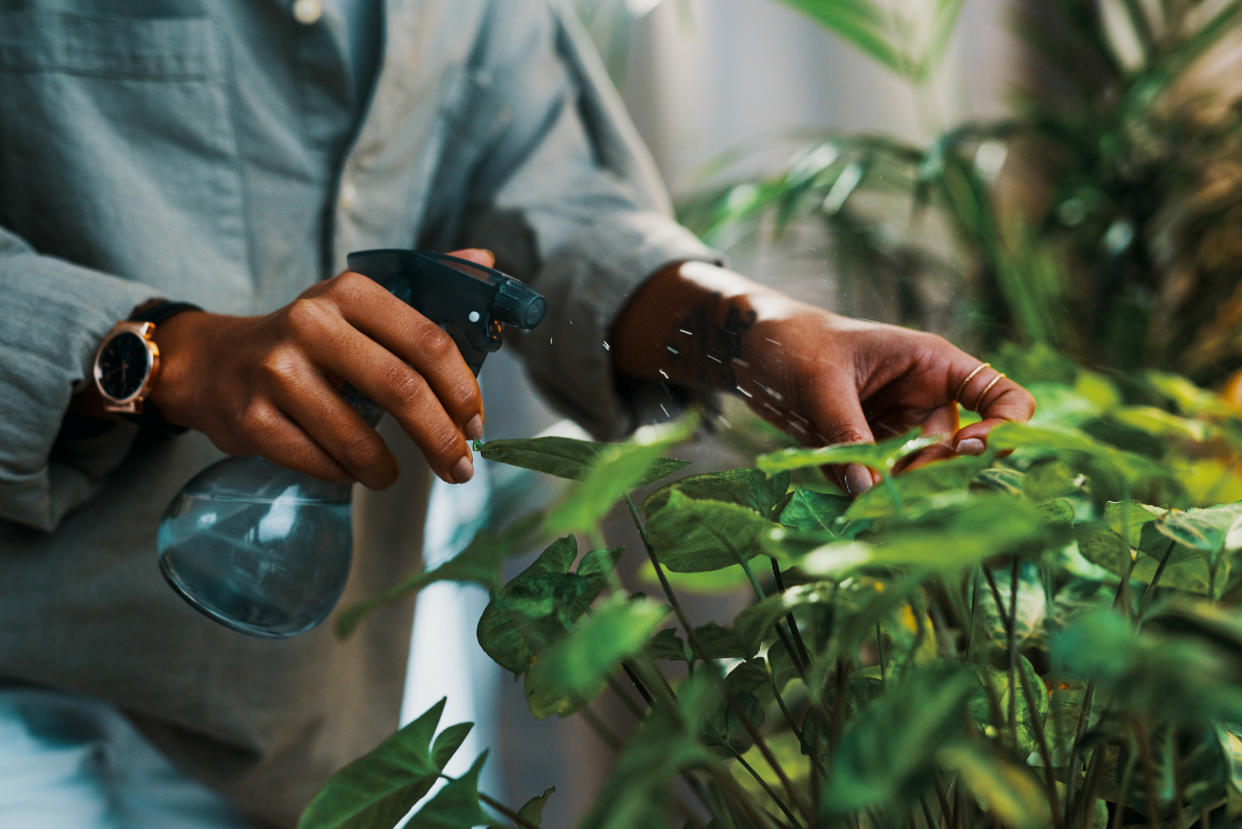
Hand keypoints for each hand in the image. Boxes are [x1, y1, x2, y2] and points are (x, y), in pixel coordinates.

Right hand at [148, 249, 491, 487]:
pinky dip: (344, 474)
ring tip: (392, 475)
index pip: (428, 341)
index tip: (476, 424)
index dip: (463, 390)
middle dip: (441, 438)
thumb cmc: (306, 341)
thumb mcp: (358, 304)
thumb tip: (486, 263)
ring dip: (388, 468)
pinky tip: (347, 468)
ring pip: (359, 438)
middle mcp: (311, 324)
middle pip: (402, 390)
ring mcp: (276, 372)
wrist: (212, 363)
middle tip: (460, 468)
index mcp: (349, 292)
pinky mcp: (252, 418)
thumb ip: (425, 288)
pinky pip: (320, 462)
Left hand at [612, 261, 1035, 495]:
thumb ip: (846, 433)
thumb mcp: (821, 382)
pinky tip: (827, 470)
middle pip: (957, 454)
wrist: (750, 349)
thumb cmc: (793, 342)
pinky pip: (876, 483)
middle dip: (926, 472)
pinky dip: (857, 488)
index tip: (971, 451)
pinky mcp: (869, 453)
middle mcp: (926, 402)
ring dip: (887, 486)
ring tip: (846, 475)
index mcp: (933, 365)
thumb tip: (869, 489)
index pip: (1002, 396)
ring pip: (915, 476)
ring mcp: (899, 431)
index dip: (1004, 428)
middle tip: (885, 482)